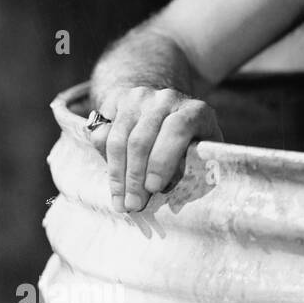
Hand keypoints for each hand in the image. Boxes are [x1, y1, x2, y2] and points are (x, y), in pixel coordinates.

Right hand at [85, 88, 221, 212]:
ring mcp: (140, 97)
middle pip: (142, 140)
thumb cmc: (189, 141)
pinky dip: (104, 159)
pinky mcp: (117, 100)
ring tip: (121, 201)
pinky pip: (101, 133)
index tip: (154, 188)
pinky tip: (114, 177)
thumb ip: (195, 166)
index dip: (163, 160)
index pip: (177, 130)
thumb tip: (177, 194)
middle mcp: (167, 98)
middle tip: (134, 205)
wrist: (166, 107)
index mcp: (195, 110)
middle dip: (135, 178)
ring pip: (119, 140)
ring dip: (118, 175)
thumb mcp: (202, 150)